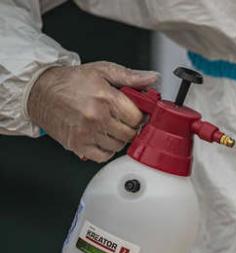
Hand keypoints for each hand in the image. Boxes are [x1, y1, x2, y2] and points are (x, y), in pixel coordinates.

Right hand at [27, 61, 158, 161]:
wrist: (40, 91)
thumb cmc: (71, 81)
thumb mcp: (102, 71)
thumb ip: (130, 77)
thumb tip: (153, 78)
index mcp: (105, 97)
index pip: (137, 117)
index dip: (140, 116)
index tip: (136, 114)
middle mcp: (96, 117)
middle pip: (130, 133)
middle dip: (130, 127)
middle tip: (123, 120)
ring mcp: (87, 133)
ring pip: (119, 146)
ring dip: (119, 139)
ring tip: (111, 126)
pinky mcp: (78, 145)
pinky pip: (103, 156)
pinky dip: (107, 150)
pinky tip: (102, 138)